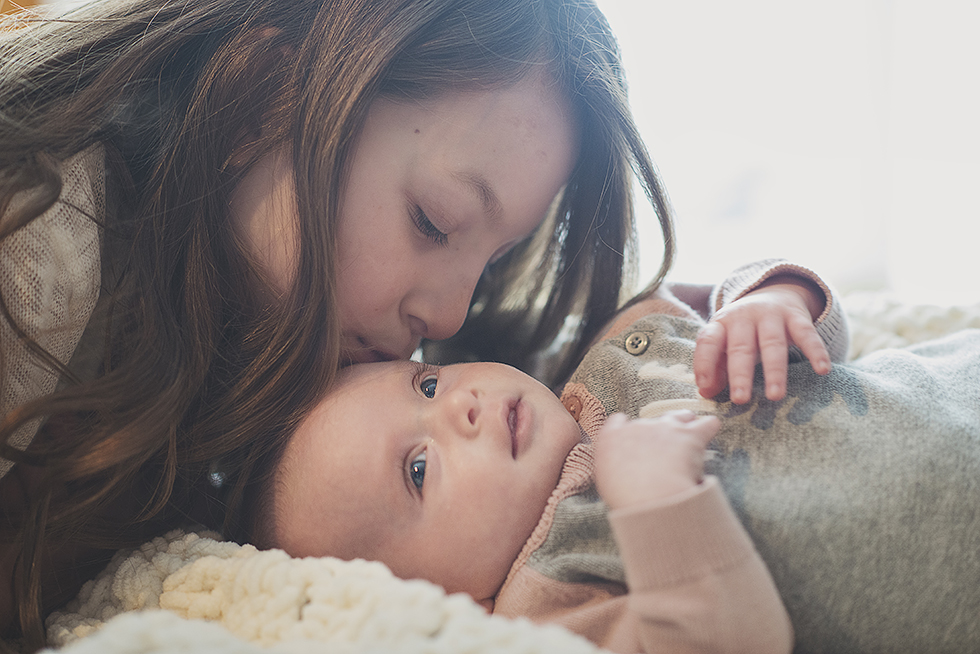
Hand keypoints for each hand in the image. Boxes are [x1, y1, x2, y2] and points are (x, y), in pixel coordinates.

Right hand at [595, 411, 719, 510]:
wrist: (650, 498)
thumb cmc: (627, 497)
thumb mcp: (607, 481)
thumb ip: (613, 467)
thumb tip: (623, 471)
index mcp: (613, 437)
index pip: (618, 421)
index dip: (628, 428)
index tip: (634, 439)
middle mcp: (638, 426)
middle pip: (652, 420)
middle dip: (659, 432)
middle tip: (665, 449)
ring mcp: (665, 428)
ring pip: (680, 416)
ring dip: (686, 424)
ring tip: (689, 435)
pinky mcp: (690, 436)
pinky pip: (707, 423)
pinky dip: (710, 427)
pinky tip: (711, 430)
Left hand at [693, 276, 830, 403]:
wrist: (773, 292)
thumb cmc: (743, 329)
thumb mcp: (725, 341)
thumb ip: (715, 366)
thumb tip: (705, 392)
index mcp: (721, 323)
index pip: (708, 341)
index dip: (705, 363)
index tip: (706, 388)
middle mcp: (744, 317)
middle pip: (741, 347)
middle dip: (740, 374)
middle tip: (741, 399)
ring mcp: (771, 315)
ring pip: (773, 344)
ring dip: (774, 371)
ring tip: (775, 396)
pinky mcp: (797, 317)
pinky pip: (807, 334)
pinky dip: (816, 351)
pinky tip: (822, 370)